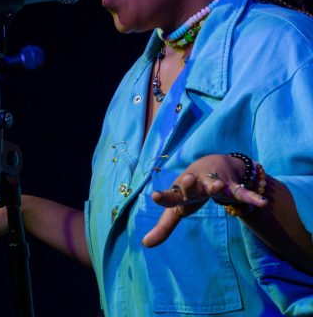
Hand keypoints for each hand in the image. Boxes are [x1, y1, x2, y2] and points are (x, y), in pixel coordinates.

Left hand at [142, 154, 267, 246]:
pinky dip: (251, 197)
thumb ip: (164, 226)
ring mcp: (214, 182)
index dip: (164, 197)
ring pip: (216, 184)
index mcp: (181, 190)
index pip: (171, 195)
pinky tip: (261, 203)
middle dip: (189, 183)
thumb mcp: (179, 207)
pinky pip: (242, 192)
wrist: (213, 162)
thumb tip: (145, 244)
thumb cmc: (192, 189)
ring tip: (219, 186)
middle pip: (191, 185)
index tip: (155, 196)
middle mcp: (196, 183)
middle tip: (188, 179)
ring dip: (217, 185)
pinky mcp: (232, 185)